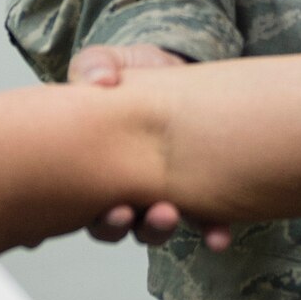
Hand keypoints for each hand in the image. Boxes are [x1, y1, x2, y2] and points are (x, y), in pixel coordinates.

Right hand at [69, 43, 231, 252]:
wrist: (177, 72)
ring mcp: (157, 194)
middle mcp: (122, 190)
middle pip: (115, 226)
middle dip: (122, 225)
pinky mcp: (193, 191)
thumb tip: (100, 81)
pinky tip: (217, 237)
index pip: (83, 207)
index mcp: (92, 168)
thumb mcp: (106, 62)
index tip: (112, 208)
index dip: (92, 217)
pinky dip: (209, 232)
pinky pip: (202, 222)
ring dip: (158, 229)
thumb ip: (94, 66)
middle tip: (130, 213)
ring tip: (169, 215)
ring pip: (153, 228)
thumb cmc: (132, 73)